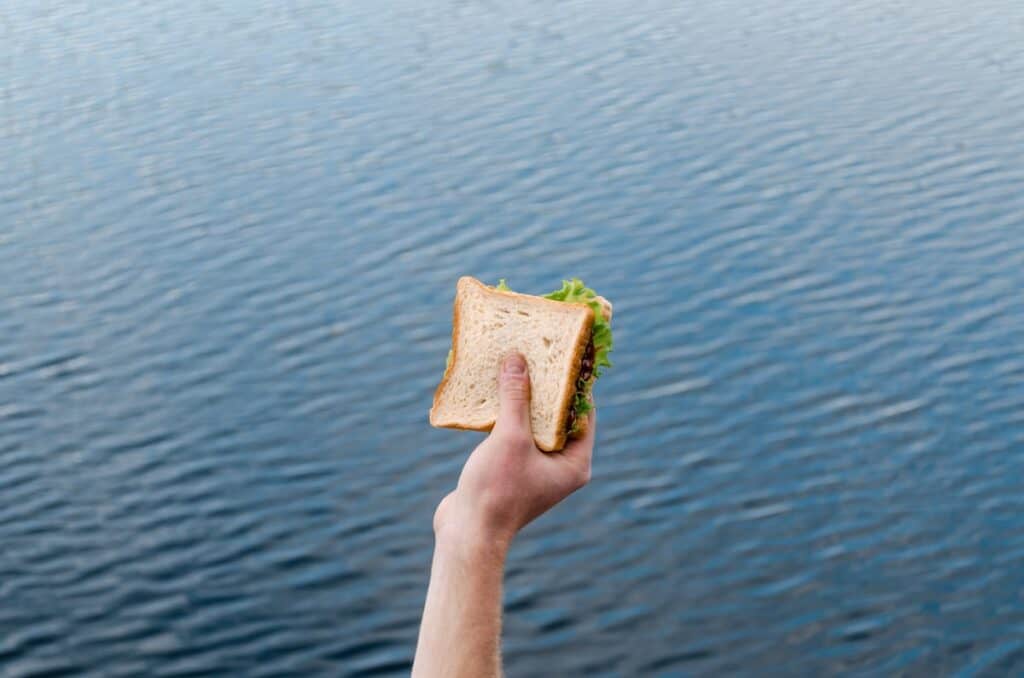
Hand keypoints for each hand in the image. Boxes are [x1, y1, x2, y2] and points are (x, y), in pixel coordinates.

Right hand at [433, 353, 595, 550]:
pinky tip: (493, 394)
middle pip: (558, 417)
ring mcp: (536, 469)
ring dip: (523, 400)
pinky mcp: (512, 470)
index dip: (575, 384)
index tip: (564, 356)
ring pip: (533, 425)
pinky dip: (507, 415)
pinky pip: (515, 434)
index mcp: (574, 463)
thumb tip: (518, 359)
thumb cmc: (496, 491)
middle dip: (544, 388)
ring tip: (513, 368)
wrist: (466, 534)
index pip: (583, 414)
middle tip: (535, 356)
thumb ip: (516, 398)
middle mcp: (560, 467)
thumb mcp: (509, 438)